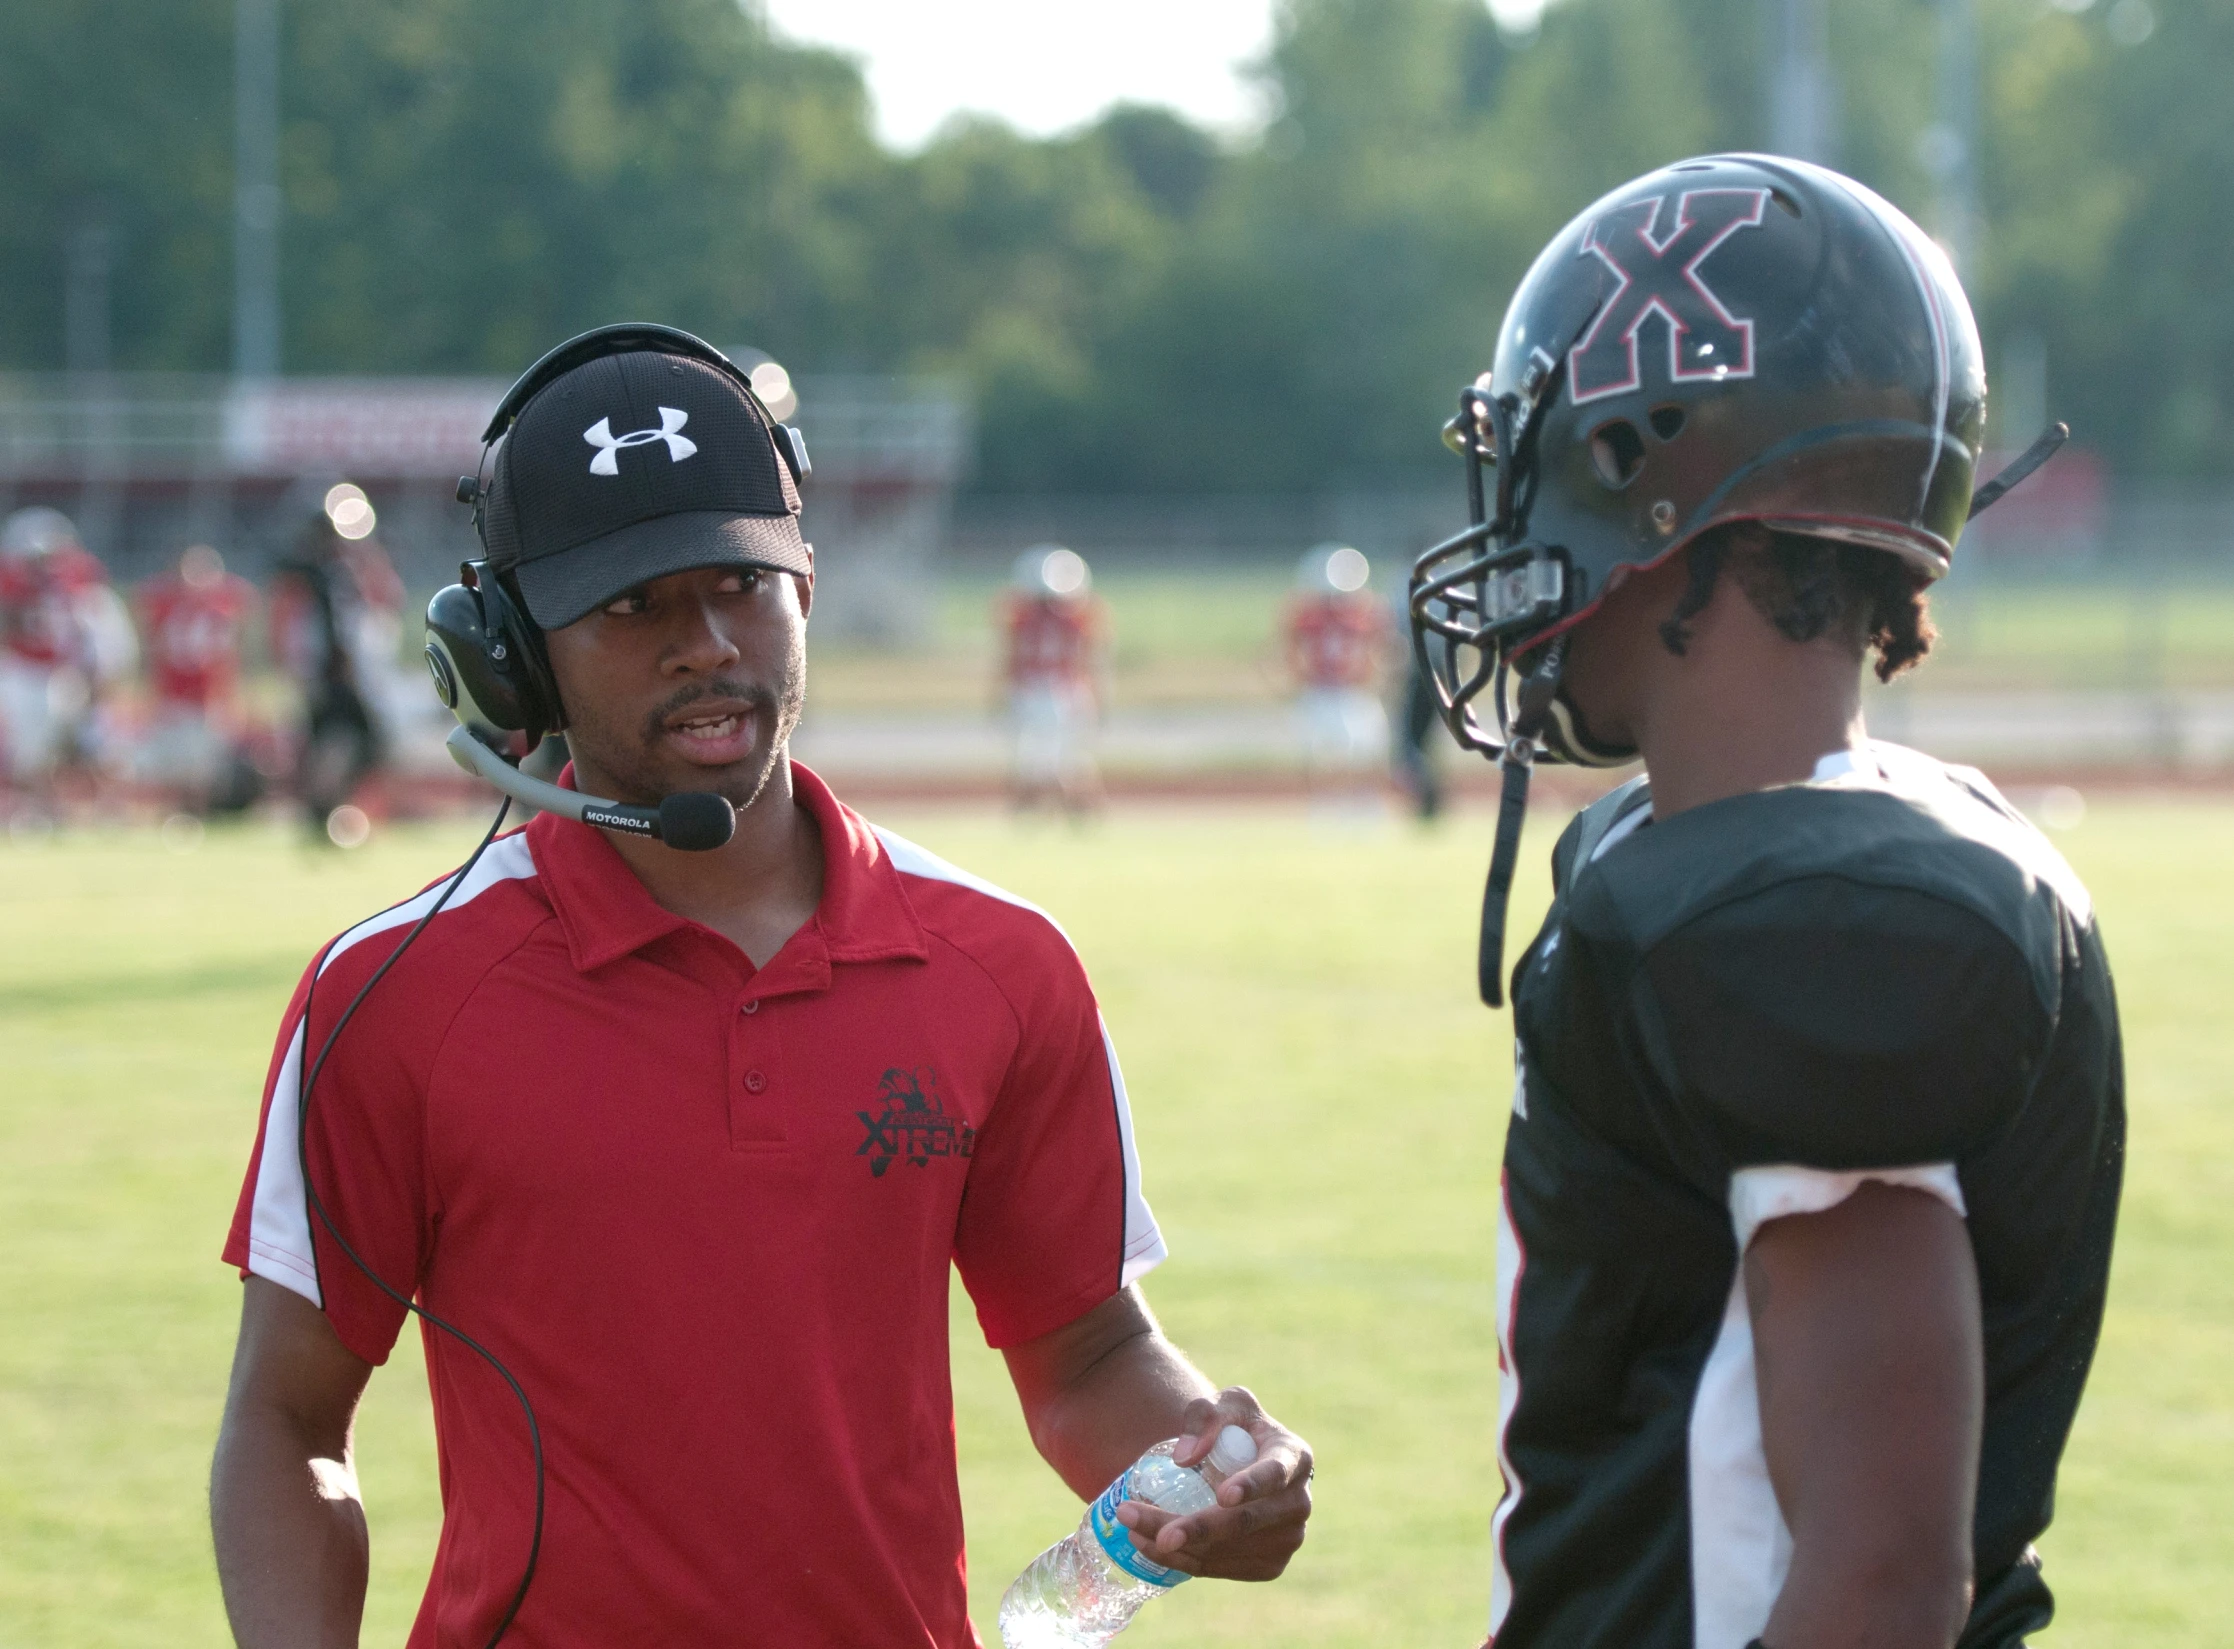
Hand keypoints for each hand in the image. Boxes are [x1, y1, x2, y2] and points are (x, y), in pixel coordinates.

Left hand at [1113, 1386, 1311, 1580]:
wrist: (1252, 1462)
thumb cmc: (1239, 1427)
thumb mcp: (1225, 1404)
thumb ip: (1204, 1416)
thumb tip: (1184, 1458)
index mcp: (1294, 1458)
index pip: (1275, 1473)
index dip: (1251, 1486)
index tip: (1222, 1496)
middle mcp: (1298, 1504)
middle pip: (1245, 1522)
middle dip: (1199, 1529)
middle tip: (1161, 1535)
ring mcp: (1287, 1540)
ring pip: (1228, 1550)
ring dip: (1180, 1549)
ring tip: (1134, 1531)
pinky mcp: (1269, 1565)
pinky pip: (1224, 1568)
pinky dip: (1186, 1562)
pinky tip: (1152, 1546)